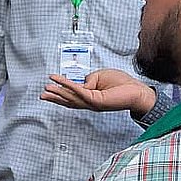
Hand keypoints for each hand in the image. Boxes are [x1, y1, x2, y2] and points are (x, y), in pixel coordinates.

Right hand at [41, 68, 156, 116]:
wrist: (137, 91)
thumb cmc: (123, 84)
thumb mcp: (100, 77)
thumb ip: (88, 80)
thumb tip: (81, 82)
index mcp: (91, 98)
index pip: (74, 95)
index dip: (62, 90)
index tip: (52, 84)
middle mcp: (90, 103)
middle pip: (69, 101)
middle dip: (55, 97)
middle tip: (42, 95)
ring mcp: (92, 103)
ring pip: (71, 98)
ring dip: (57, 93)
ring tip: (46, 89)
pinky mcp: (96, 100)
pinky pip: (79, 91)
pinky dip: (68, 85)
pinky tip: (59, 81)